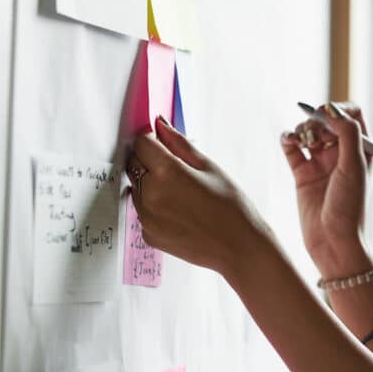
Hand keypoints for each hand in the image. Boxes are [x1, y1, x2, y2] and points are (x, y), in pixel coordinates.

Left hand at [127, 117, 271, 277]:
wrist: (238, 247)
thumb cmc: (231, 207)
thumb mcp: (209, 167)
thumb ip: (179, 144)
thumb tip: (160, 124)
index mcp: (166, 173)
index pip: (141, 143)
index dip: (152, 140)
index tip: (163, 144)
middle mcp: (150, 194)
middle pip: (134, 164)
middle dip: (149, 161)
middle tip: (176, 170)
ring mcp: (146, 217)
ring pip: (136, 188)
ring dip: (150, 184)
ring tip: (181, 194)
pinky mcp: (148, 234)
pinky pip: (142, 211)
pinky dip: (154, 206)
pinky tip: (179, 211)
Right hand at [280, 102, 371, 275]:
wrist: (333, 243)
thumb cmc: (350, 207)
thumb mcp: (354, 167)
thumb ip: (347, 134)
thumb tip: (331, 108)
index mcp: (361, 150)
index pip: (351, 114)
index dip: (337, 109)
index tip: (326, 118)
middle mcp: (341, 154)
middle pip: (327, 120)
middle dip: (317, 120)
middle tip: (313, 134)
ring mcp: (321, 163)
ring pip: (308, 132)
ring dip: (302, 129)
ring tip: (302, 142)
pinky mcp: (302, 174)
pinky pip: (292, 148)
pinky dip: (287, 139)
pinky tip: (288, 141)